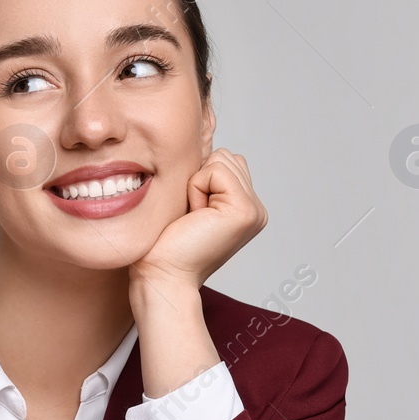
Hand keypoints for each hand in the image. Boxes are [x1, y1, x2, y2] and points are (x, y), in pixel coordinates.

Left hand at [131, 148, 266, 290]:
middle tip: (191, 217)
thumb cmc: (164, 244)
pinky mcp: (244, 211)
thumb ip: (206, 179)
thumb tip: (201, 144)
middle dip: (199, 179)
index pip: (226, 161)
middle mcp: (256, 210)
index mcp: (246, 208)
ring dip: (196, 184)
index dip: (198, 179)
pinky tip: (194, 217)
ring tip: (193, 217)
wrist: (162, 275)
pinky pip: (215, 171)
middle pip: (226, 156)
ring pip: (222, 160)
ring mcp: (254, 211)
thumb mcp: (189, 203)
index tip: (190, 215)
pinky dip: (196, 188)